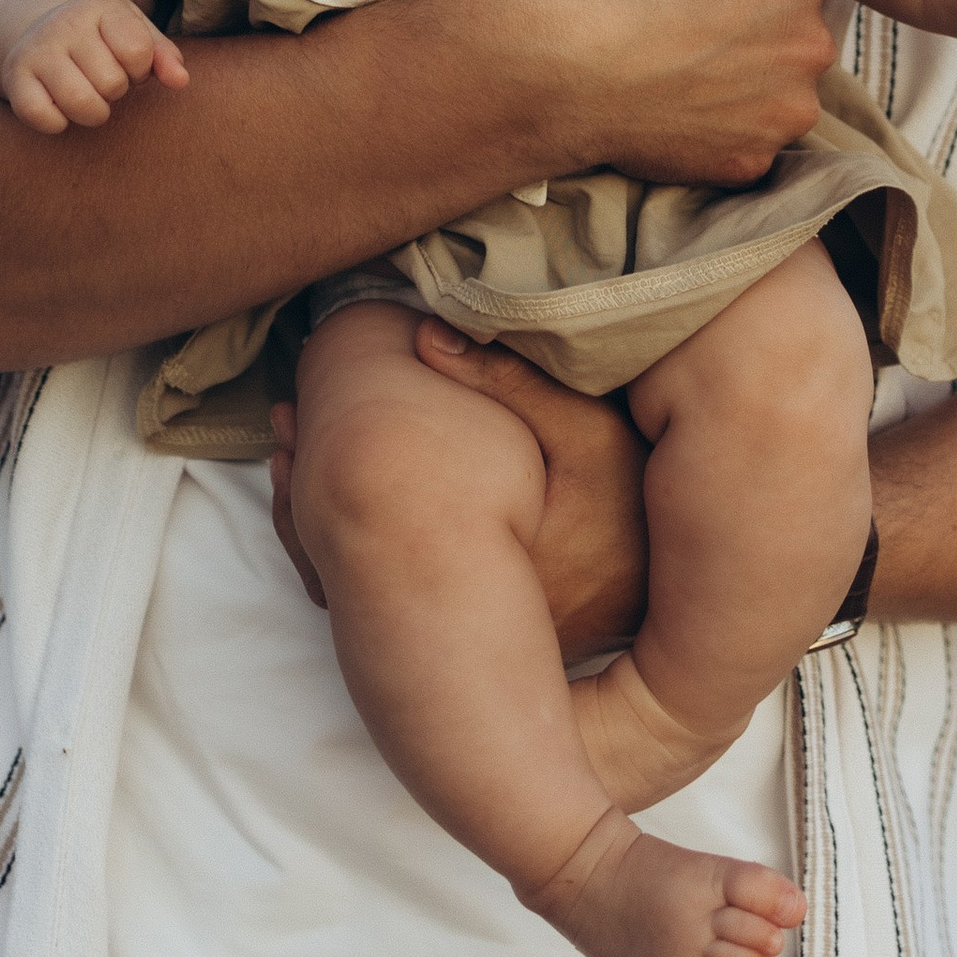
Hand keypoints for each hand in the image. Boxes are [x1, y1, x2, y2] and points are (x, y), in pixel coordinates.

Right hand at [3, 0, 191, 133]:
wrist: (37, 27)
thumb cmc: (100, 38)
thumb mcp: (134, 33)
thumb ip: (163, 56)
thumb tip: (181, 81)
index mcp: (101, 7)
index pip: (138, 52)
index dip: (139, 69)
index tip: (125, 62)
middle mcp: (65, 23)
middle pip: (112, 83)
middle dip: (115, 90)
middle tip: (101, 78)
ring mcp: (36, 49)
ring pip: (82, 104)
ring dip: (93, 112)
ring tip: (88, 95)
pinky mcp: (14, 76)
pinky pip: (44, 117)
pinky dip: (58, 123)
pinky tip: (59, 107)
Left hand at [270, 327, 651, 661]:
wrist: (678, 590)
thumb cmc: (629, 505)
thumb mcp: (587, 433)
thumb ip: (510, 382)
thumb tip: (424, 332)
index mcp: (470, 556)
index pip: (362, 515)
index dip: (311, 466)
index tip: (288, 410)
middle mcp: (454, 602)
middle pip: (343, 555)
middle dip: (302, 487)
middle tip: (278, 419)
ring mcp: (457, 621)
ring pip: (353, 579)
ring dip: (315, 513)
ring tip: (287, 447)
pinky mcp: (467, 624)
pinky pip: (378, 593)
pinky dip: (345, 544)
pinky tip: (332, 494)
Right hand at [495, 0, 836, 188]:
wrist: (558, 51)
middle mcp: (810, 42)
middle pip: (792, 40)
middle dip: (753, 41)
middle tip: (689, 38)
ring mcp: (783, 109)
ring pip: (772, 98)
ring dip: (738, 92)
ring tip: (674, 79)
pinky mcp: (749, 161)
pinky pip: (738, 146)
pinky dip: (709, 135)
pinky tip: (665, 113)